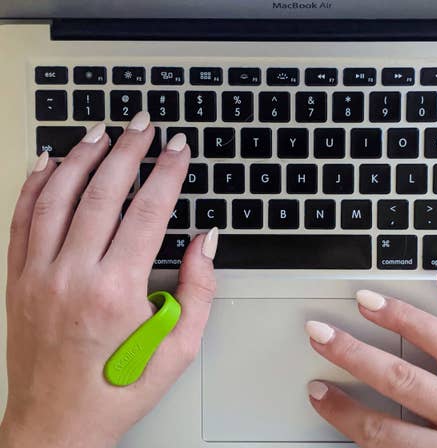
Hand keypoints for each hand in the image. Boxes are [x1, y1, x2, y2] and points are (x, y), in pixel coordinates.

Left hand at [0, 112, 217, 447]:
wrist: (57, 425)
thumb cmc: (117, 388)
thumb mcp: (179, 347)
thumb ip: (199, 289)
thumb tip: (204, 241)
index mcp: (116, 291)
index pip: (147, 211)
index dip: (167, 172)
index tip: (178, 149)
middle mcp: (72, 276)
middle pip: (102, 192)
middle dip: (128, 151)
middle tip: (143, 126)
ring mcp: (38, 275)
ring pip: (57, 197)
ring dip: (81, 157)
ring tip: (101, 132)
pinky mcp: (17, 281)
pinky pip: (22, 220)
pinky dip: (34, 185)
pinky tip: (48, 164)